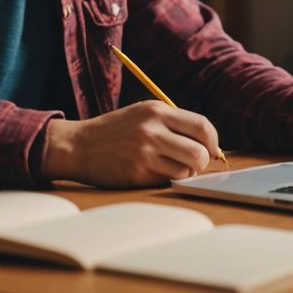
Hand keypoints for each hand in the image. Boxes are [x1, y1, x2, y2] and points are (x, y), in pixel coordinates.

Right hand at [41, 100, 221, 186]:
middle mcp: (152, 130)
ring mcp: (144, 153)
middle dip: (202, 161)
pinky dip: (166, 179)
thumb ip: (173, 123)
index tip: (211, 149)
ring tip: (169, 165)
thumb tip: (208, 143)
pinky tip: (152, 171)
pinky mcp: (137, 174)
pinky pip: (166, 181)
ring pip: (185, 171)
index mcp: (157, 110)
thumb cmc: (117, 130)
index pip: (202, 126)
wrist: (79, 145)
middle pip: (199, 153)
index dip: (213, 141)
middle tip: (193, 162)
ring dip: (183, 172)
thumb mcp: (143, 113)